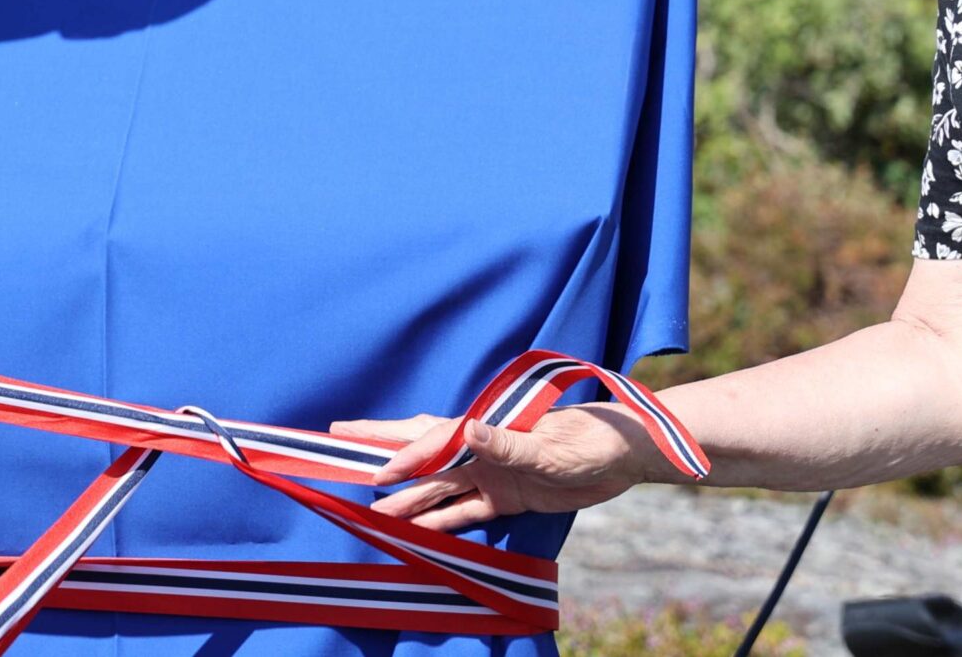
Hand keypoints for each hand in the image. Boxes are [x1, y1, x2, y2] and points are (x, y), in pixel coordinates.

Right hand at [330, 406, 662, 530]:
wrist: (623, 453)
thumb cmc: (588, 440)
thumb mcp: (547, 444)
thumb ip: (505, 441)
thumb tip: (466, 430)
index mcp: (485, 430)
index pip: (432, 443)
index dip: (402, 456)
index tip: (372, 470)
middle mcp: (479, 450)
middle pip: (421, 453)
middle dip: (381, 449)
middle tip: (338, 441)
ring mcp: (491, 474)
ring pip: (438, 488)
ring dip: (408, 500)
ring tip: (372, 511)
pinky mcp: (508, 496)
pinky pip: (465, 512)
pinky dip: (442, 521)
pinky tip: (418, 531)